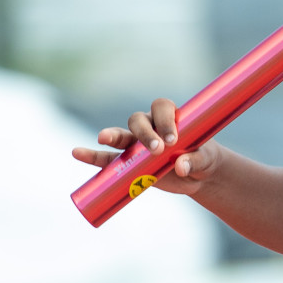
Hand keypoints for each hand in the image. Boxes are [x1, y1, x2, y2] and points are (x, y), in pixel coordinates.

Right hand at [70, 97, 223, 195]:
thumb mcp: (205, 159)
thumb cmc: (202, 158)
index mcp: (170, 117)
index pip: (162, 108)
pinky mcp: (127, 162)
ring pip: (121, 135)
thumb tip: (181, 167)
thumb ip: (196, 161)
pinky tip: (78, 153)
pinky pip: (106, 158)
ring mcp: (135, 143)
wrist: (196, 174)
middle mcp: (150, 125)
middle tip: (157, 149)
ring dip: (112, 136)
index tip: (173, 138)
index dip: (166, 120)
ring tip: (103, 138)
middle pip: (139, 120)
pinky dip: (92, 156)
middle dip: (145, 133)